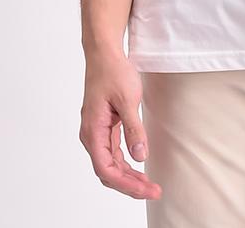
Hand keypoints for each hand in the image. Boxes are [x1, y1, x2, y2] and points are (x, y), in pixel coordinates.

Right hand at [79, 48, 161, 201]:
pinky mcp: (103, 127)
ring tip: (149, 183)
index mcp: (93, 131)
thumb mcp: (128, 99)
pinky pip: (112, 153)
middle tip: (154, 190)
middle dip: (130, 184)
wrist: (104, 54)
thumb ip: (133, 129)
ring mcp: (96, 132)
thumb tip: (139, 155)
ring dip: (128, 176)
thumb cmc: (113, 72)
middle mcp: (91, 135)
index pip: (106, 169)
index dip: (126, 184)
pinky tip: (139, 167)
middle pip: (108, 171)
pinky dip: (125, 163)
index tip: (146, 189)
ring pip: (110, 164)